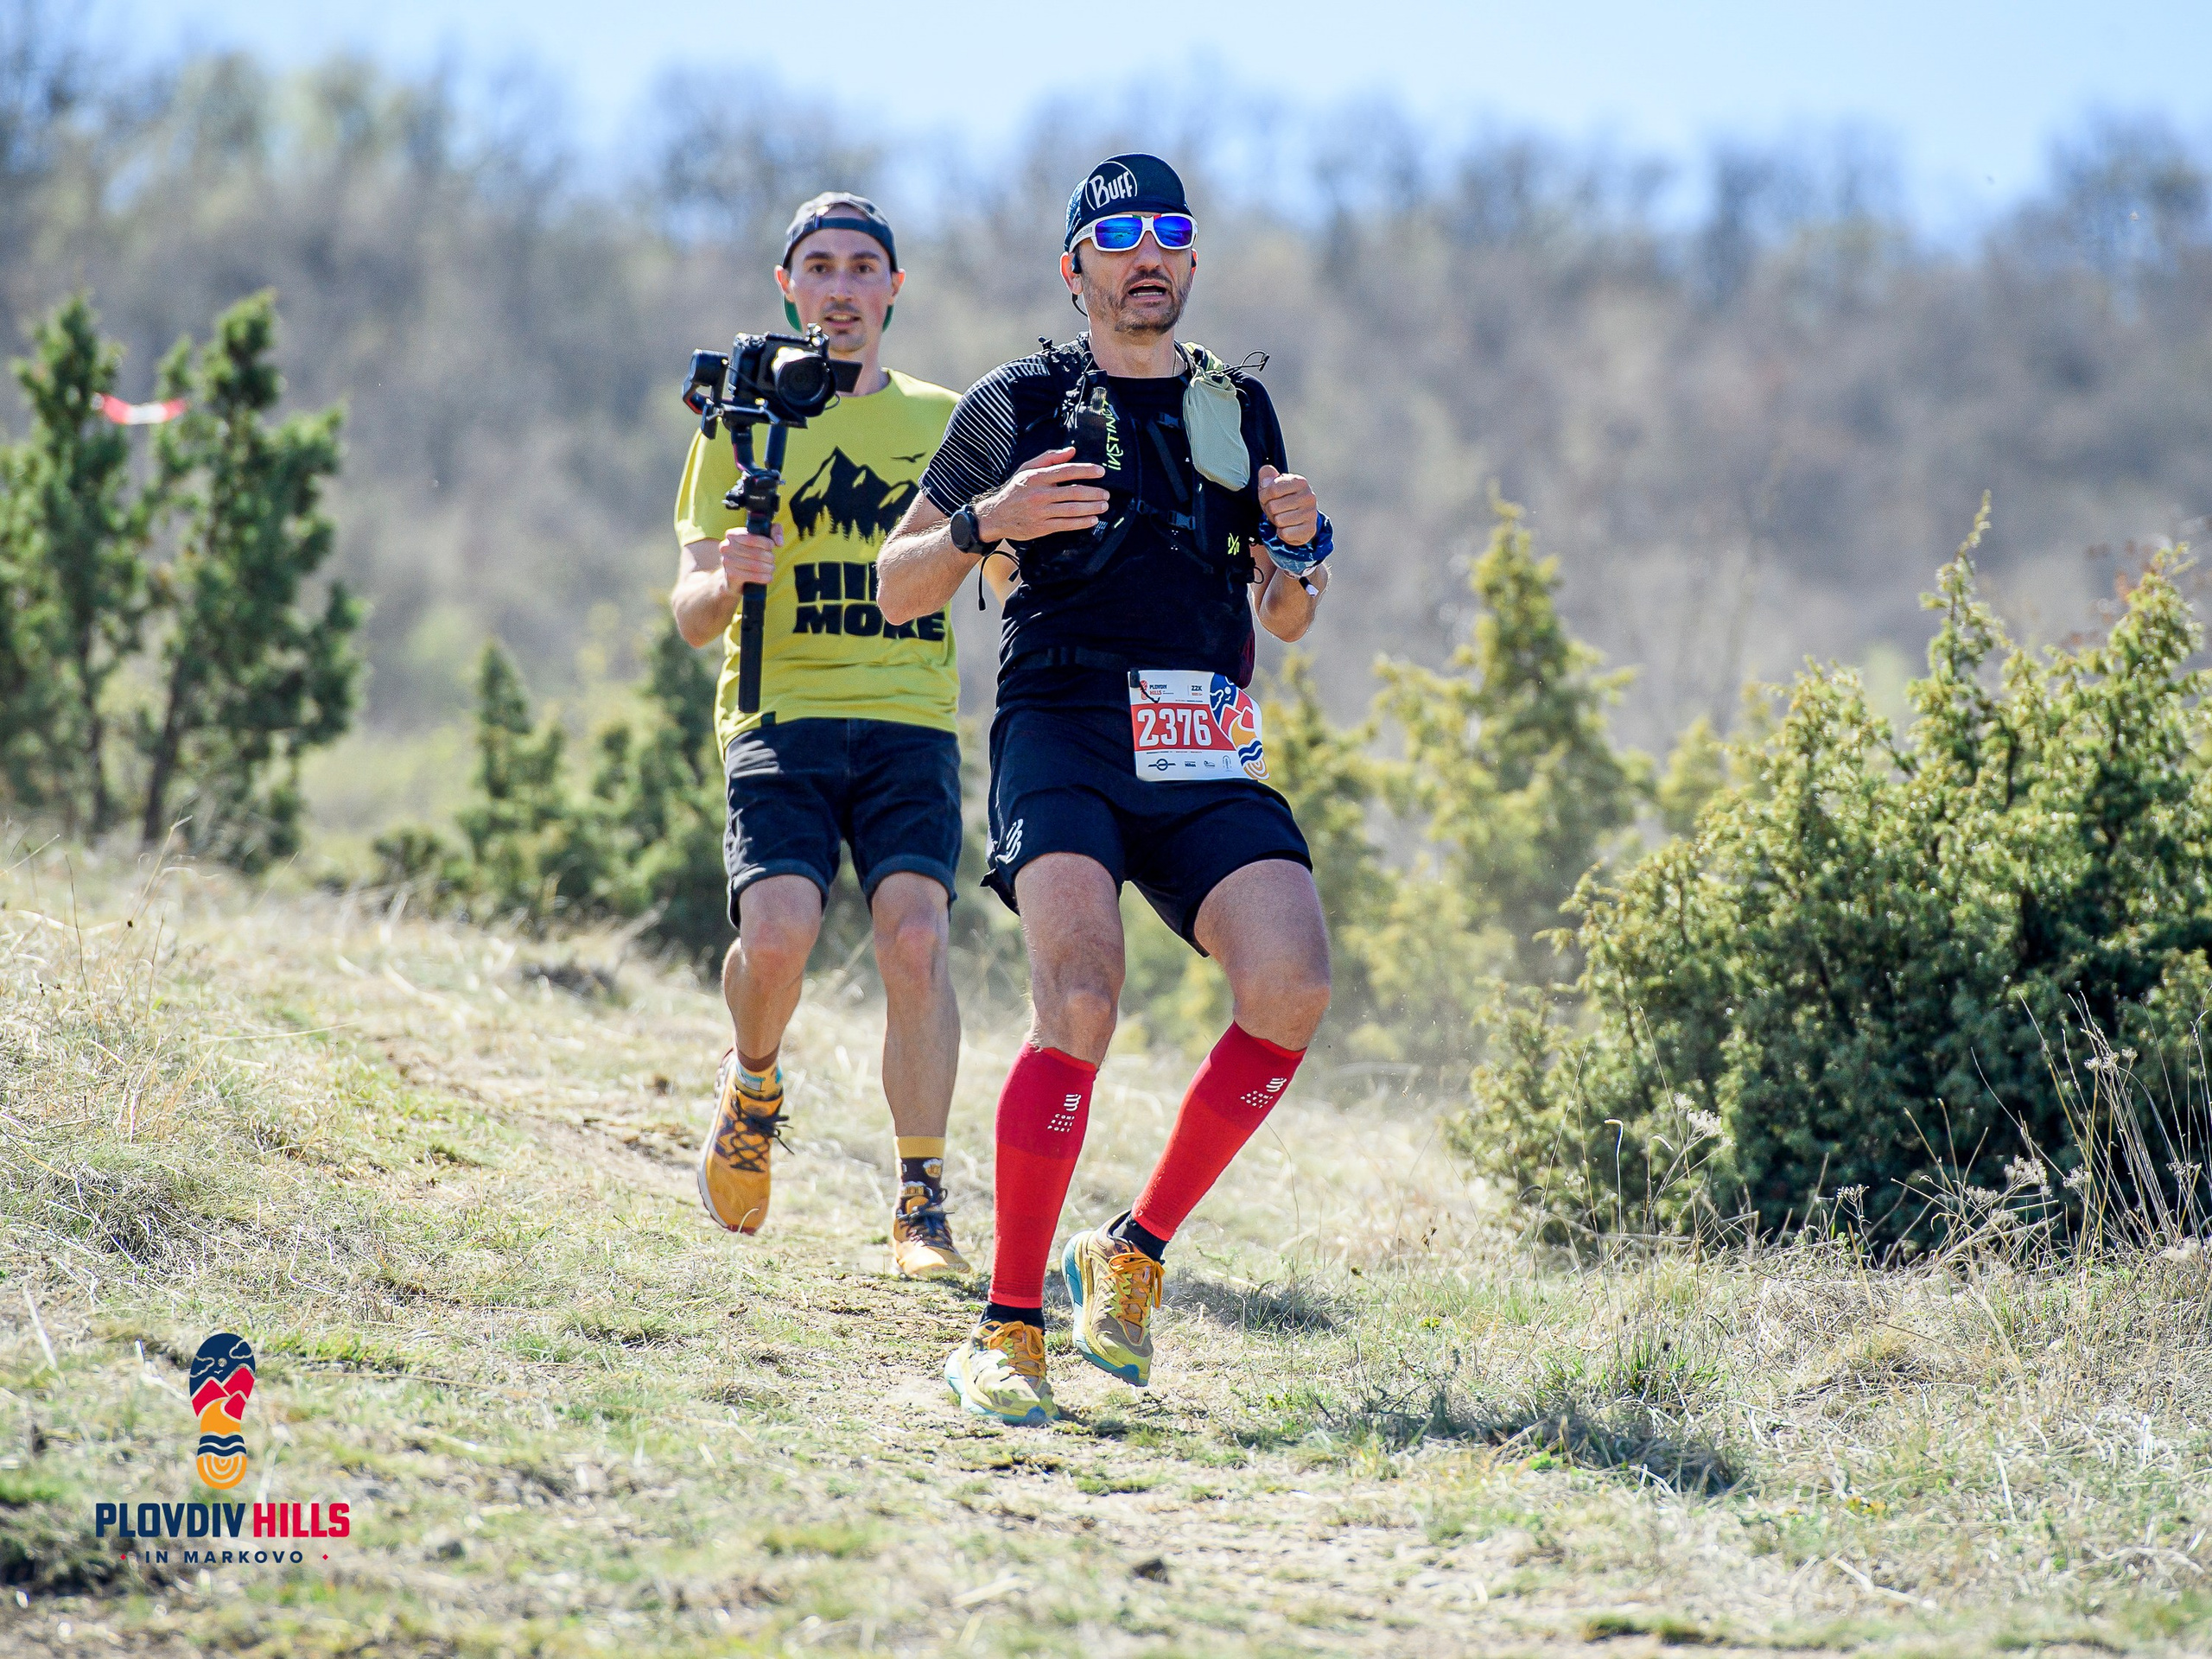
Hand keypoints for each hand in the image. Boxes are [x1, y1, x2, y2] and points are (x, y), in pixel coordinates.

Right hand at [719, 522, 781, 588]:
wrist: (733, 576)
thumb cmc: (750, 553)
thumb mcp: (762, 538)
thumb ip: (774, 531)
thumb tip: (779, 542)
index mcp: (732, 534)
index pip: (752, 537)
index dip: (766, 542)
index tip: (772, 546)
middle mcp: (726, 546)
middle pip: (756, 553)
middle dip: (769, 557)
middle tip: (772, 560)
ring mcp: (727, 561)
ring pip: (755, 565)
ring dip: (768, 568)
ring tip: (771, 568)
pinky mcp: (731, 575)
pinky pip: (752, 576)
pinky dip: (764, 577)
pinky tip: (768, 577)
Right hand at [976, 447, 1107, 543]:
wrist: (996, 515)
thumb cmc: (1015, 490)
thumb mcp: (1027, 469)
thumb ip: (1049, 458)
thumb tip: (1072, 451)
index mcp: (1037, 477)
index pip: (1066, 471)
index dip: (1086, 470)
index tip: (1101, 472)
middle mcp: (1039, 494)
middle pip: (1073, 492)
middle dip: (1094, 493)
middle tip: (1106, 494)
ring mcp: (1040, 512)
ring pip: (1072, 509)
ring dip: (1092, 508)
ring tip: (1104, 505)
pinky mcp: (1041, 527)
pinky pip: (1066, 524)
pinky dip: (1082, 522)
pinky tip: (1092, 520)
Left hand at [1257, 465, 1318, 546]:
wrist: (1300, 520)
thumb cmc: (1283, 501)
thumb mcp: (1273, 486)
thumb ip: (1267, 475)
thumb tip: (1266, 475)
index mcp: (1300, 482)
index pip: (1273, 489)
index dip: (1264, 496)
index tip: (1269, 498)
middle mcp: (1308, 496)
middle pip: (1273, 506)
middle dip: (1270, 510)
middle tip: (1277, 510)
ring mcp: (1310, 514)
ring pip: (1279, 520)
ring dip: (1276, 521)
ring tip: (1283, 518)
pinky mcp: (1309, 529)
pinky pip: (1285, 533)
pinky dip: (1282, 533)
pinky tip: (1288, 527)